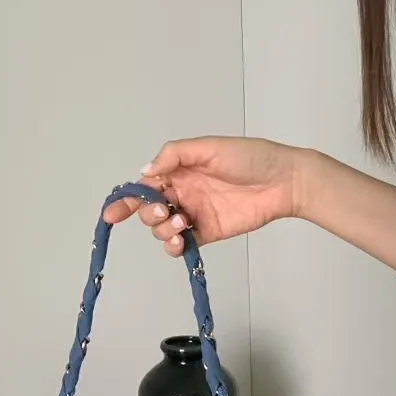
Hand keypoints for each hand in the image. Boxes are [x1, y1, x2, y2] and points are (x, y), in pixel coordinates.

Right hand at [102, 136, 307, 256]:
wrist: (283, 181)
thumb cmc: (250, 157)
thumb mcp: (208, 147)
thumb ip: (174, 156)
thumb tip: (145, 172)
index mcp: (179, 170)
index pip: (145, 186)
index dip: (126, 199)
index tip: (113, 212)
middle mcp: (183, 192)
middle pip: (150, 210)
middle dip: (150, 213)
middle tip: (167, 210)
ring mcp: (195, 214)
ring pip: (163, 229)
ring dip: (163, 230)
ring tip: (181, 224)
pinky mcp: (209, 233)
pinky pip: (183, 245)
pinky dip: (175, 247)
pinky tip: (181, 243)